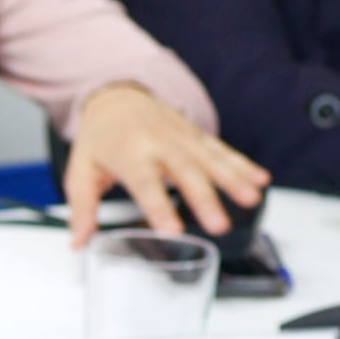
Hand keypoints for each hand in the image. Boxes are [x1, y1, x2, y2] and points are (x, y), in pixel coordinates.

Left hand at [64, 84, 265, 237]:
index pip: (145, 183)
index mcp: (128, 154)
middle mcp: (158, 143)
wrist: (117, 95)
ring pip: (211, 159)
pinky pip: (222, 150)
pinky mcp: (196, 136)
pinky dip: (243, 164)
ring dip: (233, 179)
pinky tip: (261, 179)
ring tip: (252, 199)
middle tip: (219, 224)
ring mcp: (181, 138)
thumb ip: (82, 209)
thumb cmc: (100, 138)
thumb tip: (78, 242)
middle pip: (185, 173)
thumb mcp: (81, 171)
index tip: (173, 229)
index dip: (159, 207)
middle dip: (205, 198)